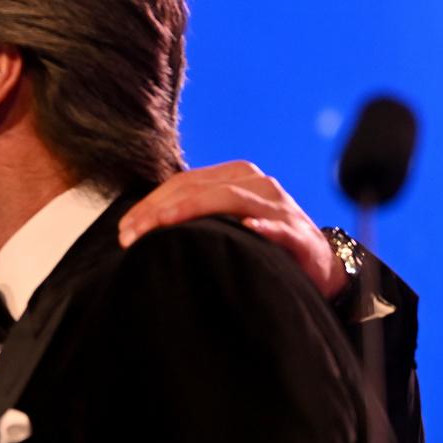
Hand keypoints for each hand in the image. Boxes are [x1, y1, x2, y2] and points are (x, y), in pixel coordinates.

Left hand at [118, 161, 347, 298]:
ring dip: (192, 212)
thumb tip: (140, 228)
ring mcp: (278, 207)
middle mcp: (256, 184)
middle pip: (199, 188)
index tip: (124, 229)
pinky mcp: (299, 234)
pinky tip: (247, 231)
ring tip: (163, 225)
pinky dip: (263, 228)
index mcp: (235, 177)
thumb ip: (194, 217)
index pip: (183, 182)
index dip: (150, 203)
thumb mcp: (225, 223)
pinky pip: (278, 228)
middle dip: (159, 210)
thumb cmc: (261, 244)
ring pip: (229, 198)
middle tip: (130, 235)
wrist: (318, 265)